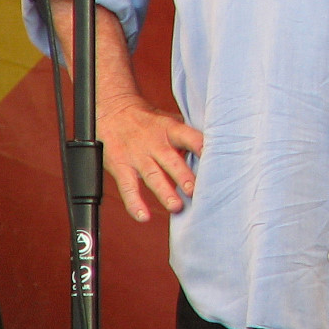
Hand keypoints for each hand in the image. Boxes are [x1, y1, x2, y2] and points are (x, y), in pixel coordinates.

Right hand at [99, 92, 203, 222]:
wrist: (113, 111)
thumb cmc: (150, 121)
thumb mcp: (170, 121)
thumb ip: (188, 138)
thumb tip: (214, 153)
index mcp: (171, 129)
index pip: (189, 137)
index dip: (200, 147)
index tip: (214, 159)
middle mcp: (155, 143)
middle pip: (171, 161)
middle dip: (184, 177)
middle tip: (195, 191)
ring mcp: (138, 156)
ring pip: (152, 176)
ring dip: (165, 193)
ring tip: (177, 207)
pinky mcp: (121, 167)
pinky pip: (128, 187)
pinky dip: (134, 203)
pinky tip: (143, 216)